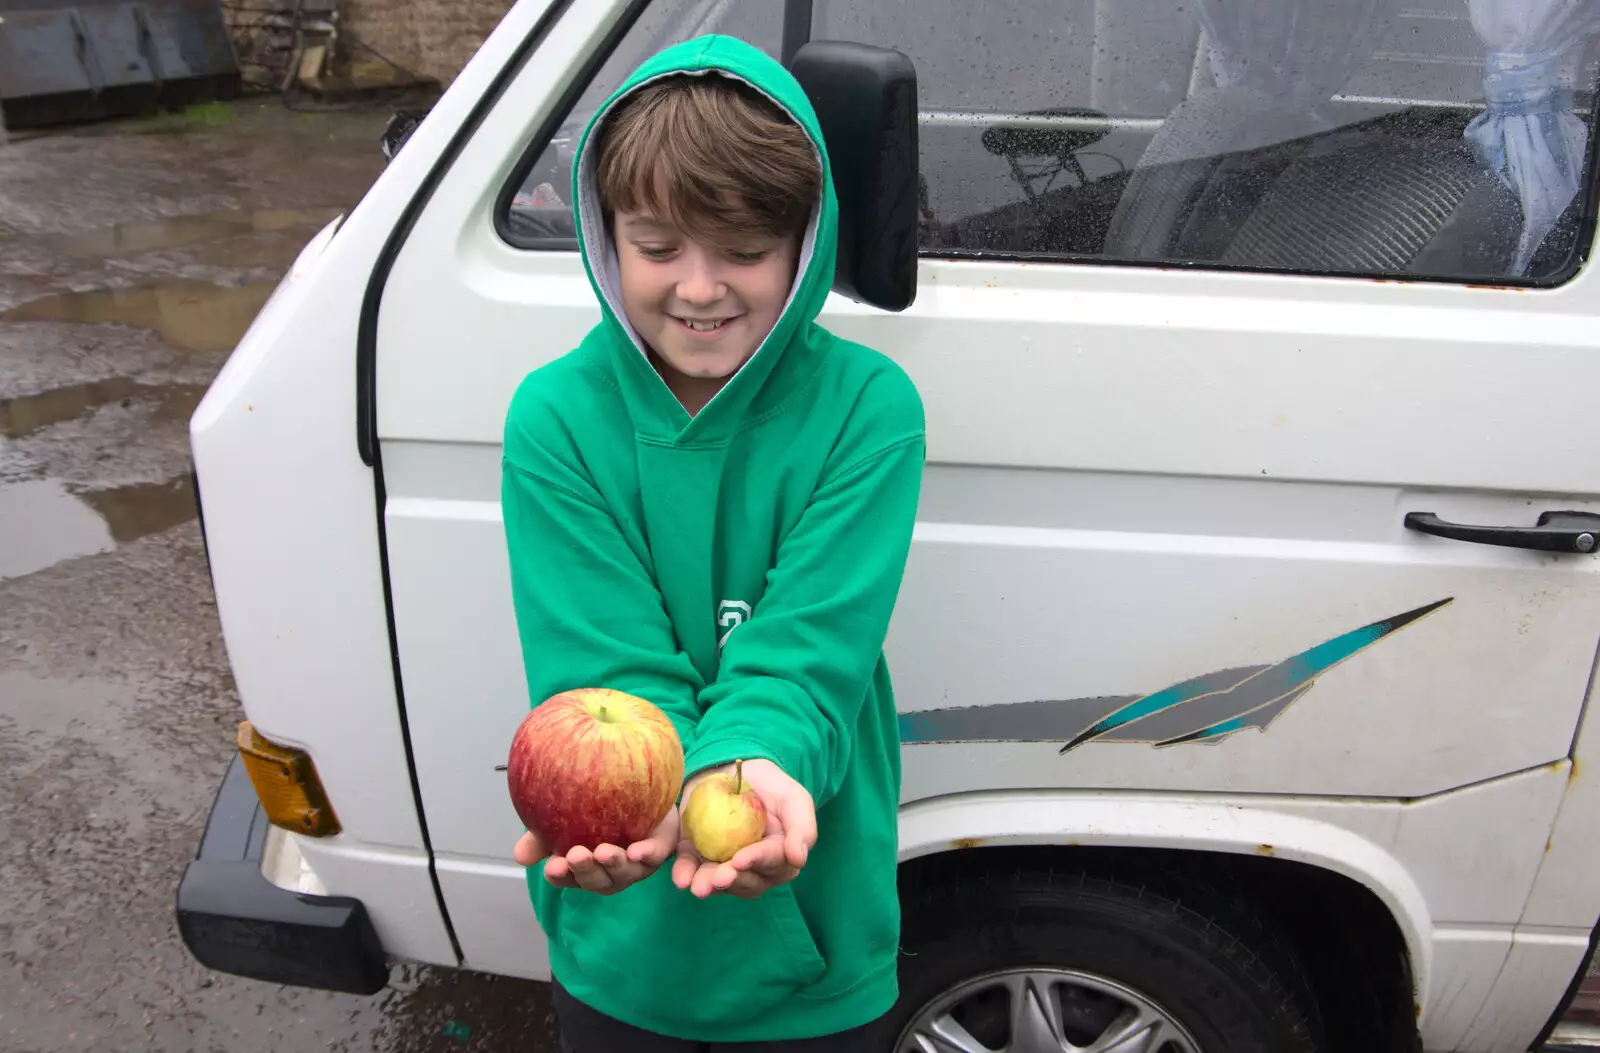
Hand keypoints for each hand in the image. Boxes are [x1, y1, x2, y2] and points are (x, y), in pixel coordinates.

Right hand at [512, 806, 678, 894]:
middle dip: (586, 870)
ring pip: (624, 872)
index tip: (552, 867)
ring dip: (614, 865)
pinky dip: (647, 855)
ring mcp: (634, 865)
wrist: (636, 787)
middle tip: (577, 855)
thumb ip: (541, 836)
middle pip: (596, 880)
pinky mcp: (658, 850)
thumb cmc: (595, 811)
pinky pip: (654, 856)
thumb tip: (520, 856)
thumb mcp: (563, 819)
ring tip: (604, 853)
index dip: (560, 876)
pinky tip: (637, 850)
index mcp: (583, 869)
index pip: (567, 878)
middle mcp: (609, 873)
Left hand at [671, 759, 815, 899]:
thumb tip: (799, 859)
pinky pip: (692, 870)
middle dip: (732, 880)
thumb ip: (803, 828)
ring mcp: (724, 866)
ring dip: (709, 885)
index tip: (741, 859)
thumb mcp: (794, 799)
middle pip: (745, 881)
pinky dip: (685, 875)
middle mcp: (753, 869)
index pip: (771, 863)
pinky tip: (680, 879)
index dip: (757, 861)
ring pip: (719, 882)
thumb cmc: (772, 787)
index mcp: (779, 858)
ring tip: (699, 886)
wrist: (736, 770)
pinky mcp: (699, 857)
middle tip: (719, 878)